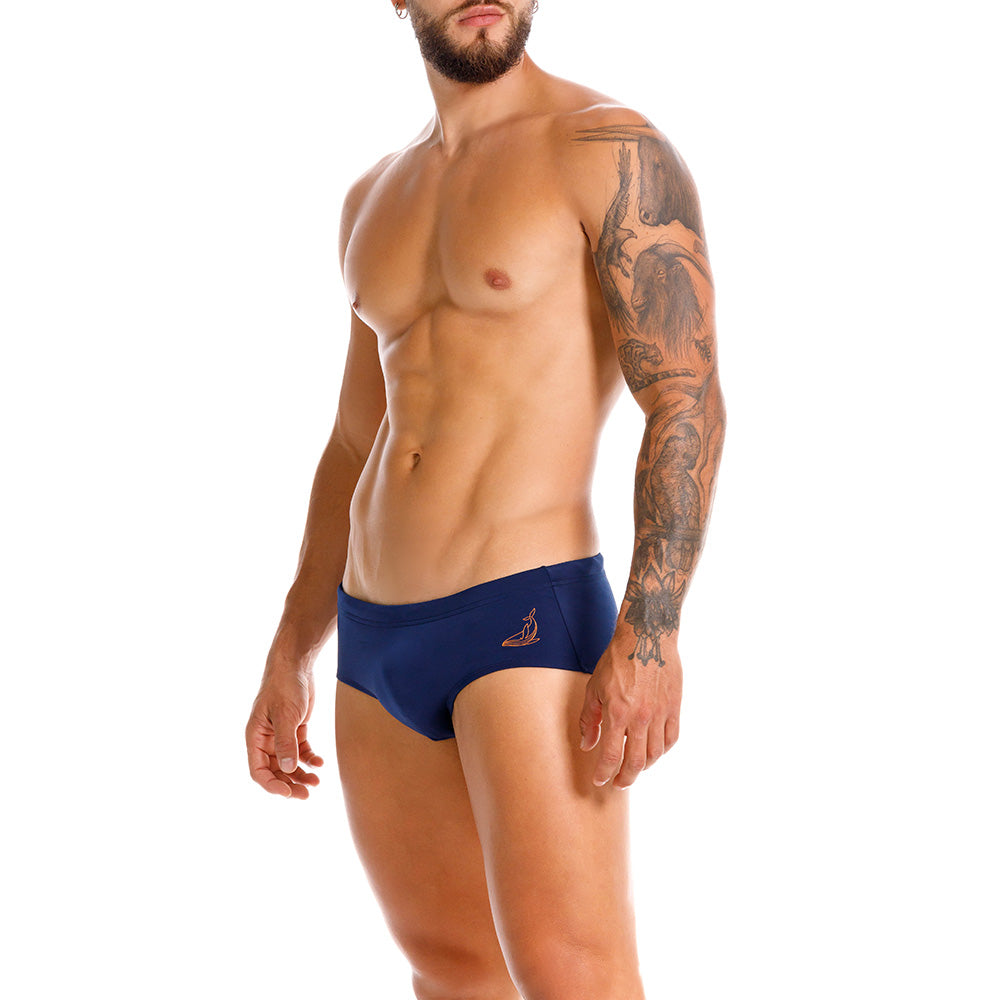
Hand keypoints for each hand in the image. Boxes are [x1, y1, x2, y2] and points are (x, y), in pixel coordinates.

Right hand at [245, 663, 323, 798]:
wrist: (297, 664)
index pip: (258, 770)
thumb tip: (287, 769)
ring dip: (301, 774)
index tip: (288, 792)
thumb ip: (285, 742)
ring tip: (317, 782)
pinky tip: (320, 764)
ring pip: (289, 763)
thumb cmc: (284, 685)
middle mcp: (265, 739)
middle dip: (290, 784)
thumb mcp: (285, 715)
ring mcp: (280, 735)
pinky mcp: (295, 729)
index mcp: (255, 737)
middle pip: (275, 770)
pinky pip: (301, 751)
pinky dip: (310, 759)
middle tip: (307, 794)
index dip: (272, 784)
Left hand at [578, 632, 681, 787]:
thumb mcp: (594, 688)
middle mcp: (640, 717)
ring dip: (644, 766)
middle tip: (619, 783)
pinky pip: (671, 738)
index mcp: (617, 712)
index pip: (610, 755)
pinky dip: (662, 750)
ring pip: (655, 753)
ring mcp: (660, 713)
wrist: (646, 637)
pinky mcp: (674, 707)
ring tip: (635, 767)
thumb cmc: (616, 661)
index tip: (599, 781)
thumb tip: (587, 745)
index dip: (604, 773)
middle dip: (625, 778)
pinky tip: (653, 751)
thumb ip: (589, 719)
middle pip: (635, 762)